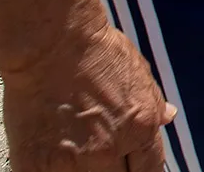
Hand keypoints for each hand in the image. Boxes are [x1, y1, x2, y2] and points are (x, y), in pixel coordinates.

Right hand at [1, 22, 173, 170]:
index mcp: (140, 128)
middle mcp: (109, 151)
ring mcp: (71, 162)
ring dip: (83, 170)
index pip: (150, 171)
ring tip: (76, 153)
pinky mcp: (35, 165)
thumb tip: (168, 118)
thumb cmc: (95, 51)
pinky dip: (52, 170)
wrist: (51, 44)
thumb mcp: (139, 73)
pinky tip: (52, 156)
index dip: (142, 171)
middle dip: (114, 170)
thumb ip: (153, 103)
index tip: (133, 167)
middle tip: (102, 158)